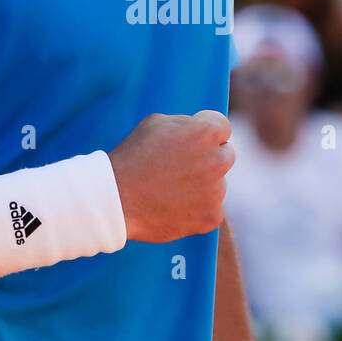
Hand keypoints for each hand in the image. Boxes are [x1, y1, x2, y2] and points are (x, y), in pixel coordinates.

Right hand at [108, 110, 233, 242]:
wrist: (115, 199)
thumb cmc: (132, 157)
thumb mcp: (156, 123)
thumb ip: (186, 123)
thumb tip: (200, 129)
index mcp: (206, 132)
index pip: (222, 127)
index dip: (205, 133)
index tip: (193, 141)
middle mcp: (218, 160)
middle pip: (226, 155)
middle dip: (210, 157)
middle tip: (182, 166)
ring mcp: (217, 191)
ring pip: (218, 184)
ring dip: (202, 185)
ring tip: (171, 189)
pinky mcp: (211, 216)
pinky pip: (212, 209)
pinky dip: (197, 209)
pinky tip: (174, 206)